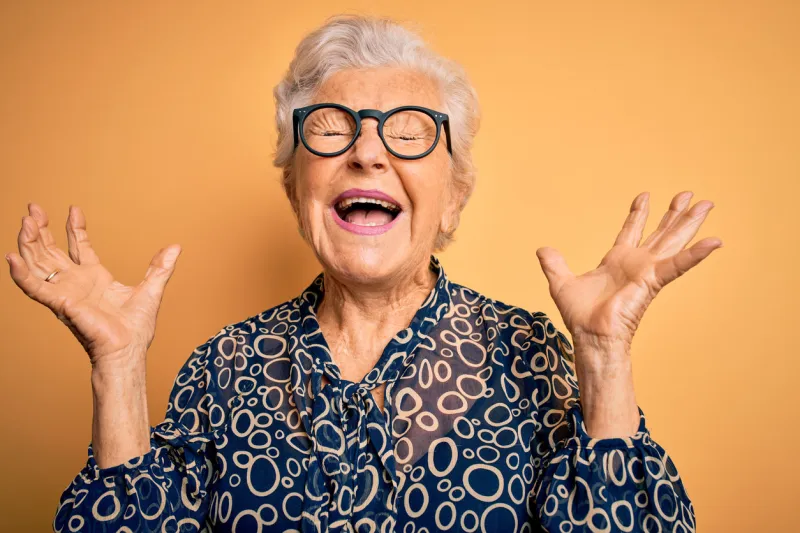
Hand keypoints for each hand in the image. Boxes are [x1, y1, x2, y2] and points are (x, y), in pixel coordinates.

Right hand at [6, 203, 181, 368]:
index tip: (74, 209)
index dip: (75, 228)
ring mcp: (65, 293)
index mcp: (95, 278)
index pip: (79, 247)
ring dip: (30, 243)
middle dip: (41, 230)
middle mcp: (76, 283)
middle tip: (33, 208)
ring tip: (25, 221)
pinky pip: (34, 288)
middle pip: (51, 251)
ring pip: (39, 263)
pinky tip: (11, 257)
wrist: (128, 351)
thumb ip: (161, 268)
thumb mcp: (152, 290)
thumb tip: (176, 247)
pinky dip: (21, 274)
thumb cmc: (136, 329)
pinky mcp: (59, 304)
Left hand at [535, 191, 721, 361]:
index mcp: (617, 261)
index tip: (645, 196)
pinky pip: (678, 264)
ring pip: (673, 240)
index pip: (630, 231)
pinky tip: (715, 241)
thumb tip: (543, 250)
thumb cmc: (580, 317)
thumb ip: (554, 264)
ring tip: (707, 203)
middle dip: (673, 213)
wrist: (590, 335)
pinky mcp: (654, 281)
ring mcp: (648, 271)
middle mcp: (636, 264)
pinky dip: (696, 254)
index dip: (638, 213)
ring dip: (690, 222)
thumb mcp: (561, 282)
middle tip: (688, 194)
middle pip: (659, 232)